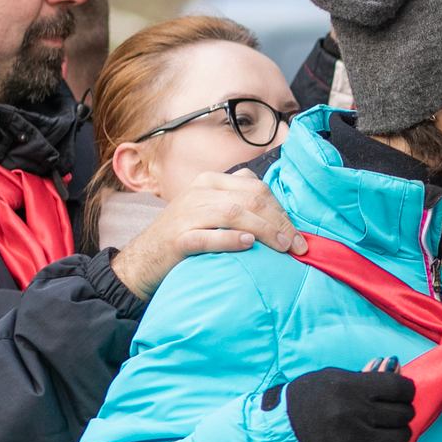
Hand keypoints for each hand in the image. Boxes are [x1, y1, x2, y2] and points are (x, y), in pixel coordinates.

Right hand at [109, 169, 304, 299]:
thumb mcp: (210, 211)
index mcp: (210, 182)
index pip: (256, 188)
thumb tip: (279, 213)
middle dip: (279, 222)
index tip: (298, 234)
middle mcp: (199, 193)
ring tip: (283, 247)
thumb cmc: (186, 236)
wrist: (143, 260)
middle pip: (250, 199)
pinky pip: (207, 236)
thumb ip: (238, 203)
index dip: (281, 211)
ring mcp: (186, 214)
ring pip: (233, 214)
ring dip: (264, 230)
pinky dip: (229, 239)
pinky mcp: (177, 239)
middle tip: (297, 246)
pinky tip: (247, 244)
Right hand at [299, 359, 401, 441]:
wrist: (281, 432)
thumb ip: (367, 377)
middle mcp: (354, 414)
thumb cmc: (309, 399)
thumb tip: (396, 367)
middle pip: (402, 413)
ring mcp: (354, 441)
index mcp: (351, 388)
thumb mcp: (334, 378)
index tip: (403, 393)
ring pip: (399, 438)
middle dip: (403, 411)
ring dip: (399, 433)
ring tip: (391, 430)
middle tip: (396, 412)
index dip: (406, 390)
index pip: (400, 388)